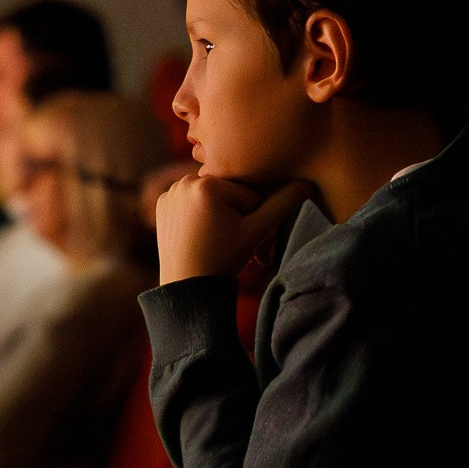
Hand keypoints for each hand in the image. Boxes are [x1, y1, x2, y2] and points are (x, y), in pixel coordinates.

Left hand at [155, 175, 309, 284]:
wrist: (186, 286)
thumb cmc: (223, 259)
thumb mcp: (258, 232)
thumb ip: (283, 205)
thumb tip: (306, 182)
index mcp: (208, 184)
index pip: (248, 194)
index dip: (252, 218)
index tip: (237, 237)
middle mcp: (184, 181)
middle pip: (229, 193)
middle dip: (235, 215)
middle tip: (225, 240)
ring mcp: (170, 192)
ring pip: (212, 198)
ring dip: (219, 214)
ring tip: (212, 238)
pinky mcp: (162, 204)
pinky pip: (193, 203)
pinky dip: (199, 215)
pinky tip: (197, 234)